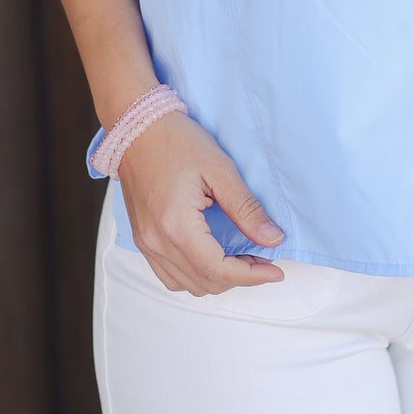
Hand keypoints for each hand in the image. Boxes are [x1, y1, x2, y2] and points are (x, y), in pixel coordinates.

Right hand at [116, 107, 287, 293]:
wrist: (137, 128)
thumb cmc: (178, 141)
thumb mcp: (220, 169)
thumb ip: (247, 209)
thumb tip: (273, 239)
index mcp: (176, 225)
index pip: (218, 270)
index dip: (252, 276)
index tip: (276, 271)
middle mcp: (156, 241)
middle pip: (204, 283)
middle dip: (239, 277)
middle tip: (262, 258)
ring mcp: (145, 243)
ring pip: (186, 285)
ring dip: (217, 278)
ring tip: (240, 258)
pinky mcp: (142, 239)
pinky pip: (169, 275)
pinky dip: (194, 275)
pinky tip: (212, 257)